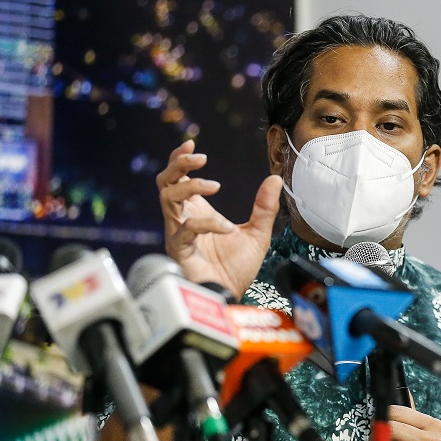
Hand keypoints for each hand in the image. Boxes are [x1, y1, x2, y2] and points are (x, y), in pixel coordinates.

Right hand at [156, 140, 281, 299]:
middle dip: (178, 165)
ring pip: (168, 198)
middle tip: (199, 158)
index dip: (180, 160)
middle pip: (165, 182)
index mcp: (197, 211)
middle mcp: (183, 218)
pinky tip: (227, 228)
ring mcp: (178, 233)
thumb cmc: (236, 268)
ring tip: (215, 185)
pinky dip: (207, 224)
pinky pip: (185, 229)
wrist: (230, 296)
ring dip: (190, 186)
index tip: (191, 144)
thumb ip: (264, 207)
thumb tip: (274, 179)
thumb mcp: (257, 233)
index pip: (178, 178)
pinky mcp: (179, 250)